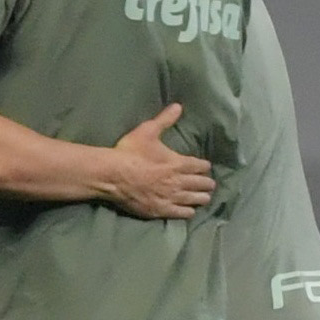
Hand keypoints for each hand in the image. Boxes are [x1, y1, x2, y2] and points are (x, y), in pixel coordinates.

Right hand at [107, 103, 214, 218]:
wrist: (112, 175)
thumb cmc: (129, 152)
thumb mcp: (147, 131)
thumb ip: (164, 120)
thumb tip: (178, 106)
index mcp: (180, 163)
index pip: (201, 166)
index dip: (204, 166)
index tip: (204, 167)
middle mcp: (180, 181)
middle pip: (203, 184)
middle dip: (206, 183)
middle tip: (207, 184)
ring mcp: (172, 197)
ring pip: (196, 199)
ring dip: (201, 197)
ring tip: (203, 198)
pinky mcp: (161, 210)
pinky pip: (183, 213)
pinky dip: (188, 211)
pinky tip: (189, 211)